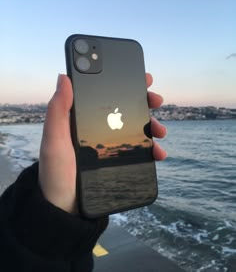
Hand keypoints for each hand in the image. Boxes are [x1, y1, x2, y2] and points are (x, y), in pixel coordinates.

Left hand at [39, 74, 166, 212]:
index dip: (124, 84)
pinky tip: (158, 153)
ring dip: (153, 126)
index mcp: (82, 119)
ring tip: (161, 132)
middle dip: (144, 102)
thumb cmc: (55, 173)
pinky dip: (152, 149)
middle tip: (157, 100)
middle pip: (125, 109)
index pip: (105, 95)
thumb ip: (57, 110)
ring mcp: (109, 145)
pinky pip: (139, 150)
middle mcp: (98, 128)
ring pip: (136, 129)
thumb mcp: (54, 140)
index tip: (143, 78)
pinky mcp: (117, 160)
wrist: (65, 207)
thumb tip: (64, 77)